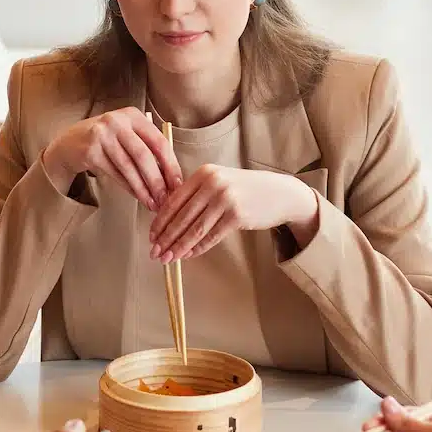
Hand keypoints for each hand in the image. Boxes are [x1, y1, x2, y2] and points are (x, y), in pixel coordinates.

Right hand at [43, 110, 182, 211]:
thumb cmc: (107, 140)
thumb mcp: (127, 135)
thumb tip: (170, 179)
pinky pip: (115, 174)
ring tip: (152, 203)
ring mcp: (102, 135)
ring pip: (129, 167)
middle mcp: (117, 121)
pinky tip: (138, 197)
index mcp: (133, 115)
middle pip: (144, 155)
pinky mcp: (90, 151)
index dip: (171, 165)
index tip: (177, 184)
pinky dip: (129, 188)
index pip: (159, 141)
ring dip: (143, 189)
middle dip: (157, 180)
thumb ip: (148, 149)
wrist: (70, 143)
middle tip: (166, 199)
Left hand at [149, 166, 318, 262]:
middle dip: (165, 237)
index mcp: (203, 173)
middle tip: (155, 252)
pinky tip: (188, 255)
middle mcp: (213, 183)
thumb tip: (168, 219)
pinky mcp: (237, 215)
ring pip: (194, 229)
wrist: (280, 193)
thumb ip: (196, 194)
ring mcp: (225, 198)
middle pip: (181, 216)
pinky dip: (197, 248)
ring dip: (178, 246)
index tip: (152, 235)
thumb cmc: (246, 190)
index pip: (174, 200)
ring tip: (167, 258)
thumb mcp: (219, 181)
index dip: (160, 220)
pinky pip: (211, 236)